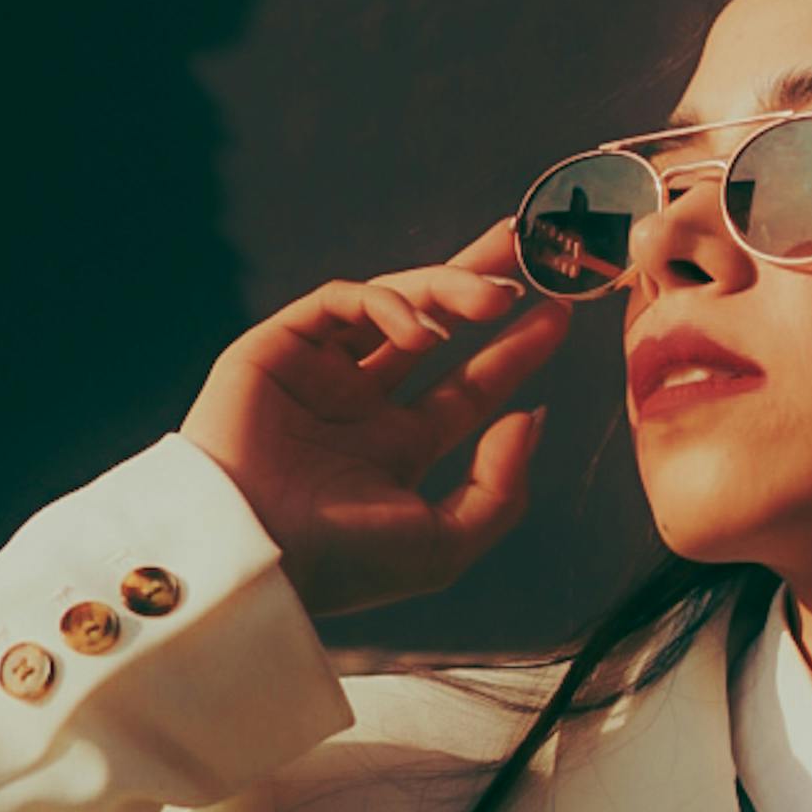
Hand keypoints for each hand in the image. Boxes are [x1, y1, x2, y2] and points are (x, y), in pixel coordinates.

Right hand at [180, 216, 571, 620]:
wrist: (252, 552)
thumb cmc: (344, 562)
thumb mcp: (445, 543)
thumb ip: (500, 487)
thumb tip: (530, 417)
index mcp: (398, 449)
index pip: (468, 384)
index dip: (515, 348)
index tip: (559, 314)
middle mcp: (360, 405)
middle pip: (434, 324)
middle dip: (478, 282)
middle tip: (530, 249)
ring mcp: (318, 373)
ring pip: (393, 303)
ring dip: (447, 287)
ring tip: (494, 297)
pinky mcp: (276, 347)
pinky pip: (339, 302)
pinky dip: (386, 304)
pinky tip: (422, 332)